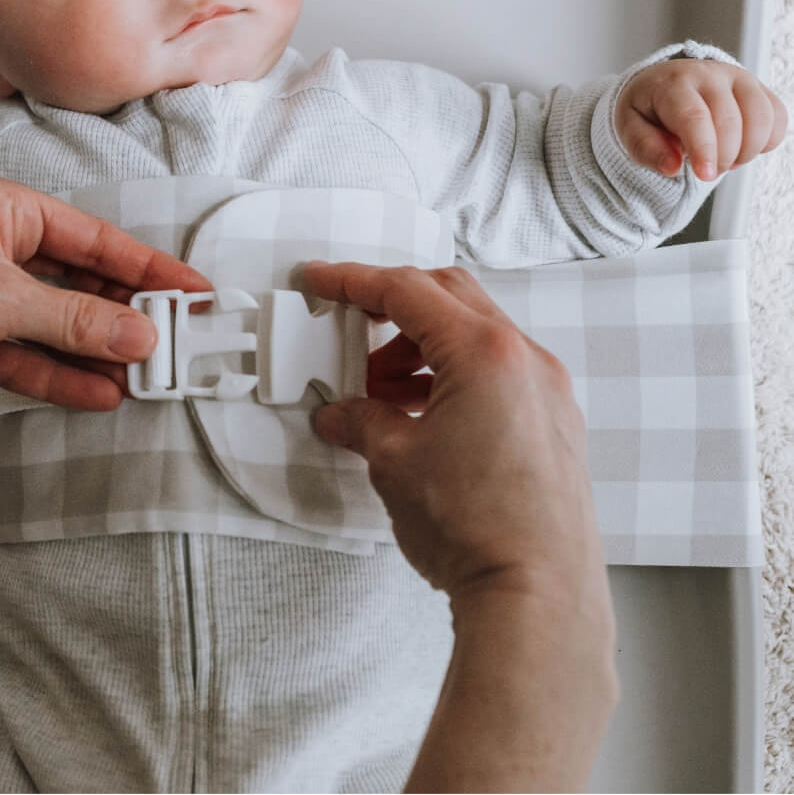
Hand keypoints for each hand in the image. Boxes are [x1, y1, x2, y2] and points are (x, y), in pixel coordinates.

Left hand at [0, 169, 210, 414]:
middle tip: (173, 343)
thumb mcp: (0, 297)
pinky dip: (58, 375)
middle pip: (76, 282)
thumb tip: (141, 333)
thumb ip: (75, 319)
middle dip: (122, 315)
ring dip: (94, 352)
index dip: (146, 266)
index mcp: (2, 209)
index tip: (190, 290)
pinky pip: (26, 357)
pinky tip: (99, 394)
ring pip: (54, 324)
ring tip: (145, 378)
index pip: (93, 237)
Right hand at [306, 262, 602, 603]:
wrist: (538, 597)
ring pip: (476, 336)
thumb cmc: (477, 528)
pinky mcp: (556, 425)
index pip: (406, 291)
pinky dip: (455, 377)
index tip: (321, 280)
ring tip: (381, 393)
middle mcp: (526, 360)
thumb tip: (343, 414)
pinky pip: (500, 374)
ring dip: (422, 349)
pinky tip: (422, 417)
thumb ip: (362, 422)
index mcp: (484, 352)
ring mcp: (549, 392)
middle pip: (449, 297)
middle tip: (350, 326)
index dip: (353, 281)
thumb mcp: (394, 462)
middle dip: (391, 308)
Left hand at [616, 58, 786, 180]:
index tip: (706, 175)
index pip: (694, 116)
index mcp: (673, 83)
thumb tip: (672, 167)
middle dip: (723, 157)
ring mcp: (739, 77)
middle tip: (707, 170)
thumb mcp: (630, 129)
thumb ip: (646, 149)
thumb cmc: (648, 108)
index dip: (704, 149)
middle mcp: (709, 74)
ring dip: (747, 151)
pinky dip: (767, 141)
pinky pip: (778, 116)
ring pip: (761, 117)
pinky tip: (743, 147)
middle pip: (730, 121)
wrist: (664, 83)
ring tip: (724, 159)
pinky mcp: (759, 87)